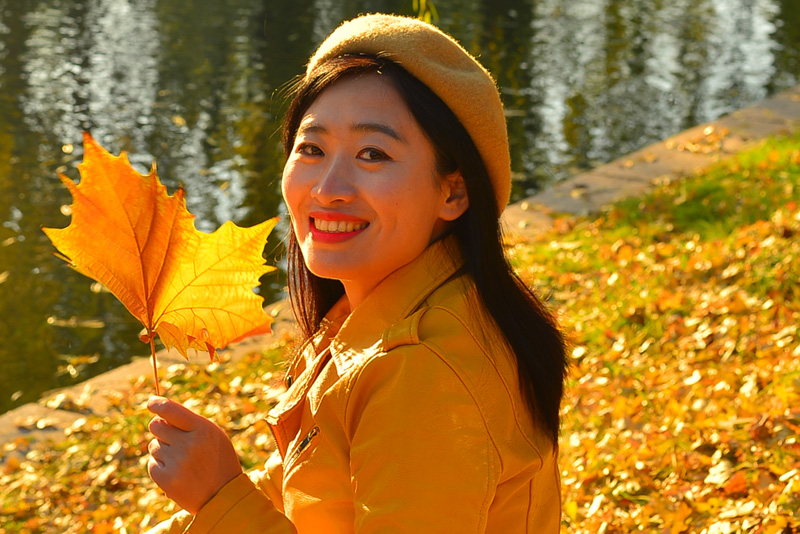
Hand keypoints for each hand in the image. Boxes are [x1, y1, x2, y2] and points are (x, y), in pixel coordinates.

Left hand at [147, 396, 242, 513]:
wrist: (223, 496)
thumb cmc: (218, 460)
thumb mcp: (213, 435)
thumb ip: (190, 423)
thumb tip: (160, 415)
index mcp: (202, 429)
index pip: (171, 410)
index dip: (157, 404)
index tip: (151, 403)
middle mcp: (188, 444)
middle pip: (156, 426)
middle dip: (161, 429)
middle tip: (173, 439)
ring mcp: (176, 463)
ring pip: (154, 446)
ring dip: (163, 450)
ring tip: (182, 461)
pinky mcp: (166, 480)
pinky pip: (152, 464)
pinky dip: (160, 466)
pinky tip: (176, 472)